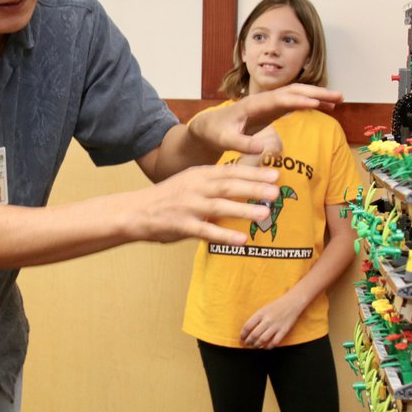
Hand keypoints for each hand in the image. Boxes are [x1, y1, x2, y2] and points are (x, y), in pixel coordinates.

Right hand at [133, 164, 281, 246]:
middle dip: (254, 187)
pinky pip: (206, 231)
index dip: (254, 172)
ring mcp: (189, 207)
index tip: (276, 174)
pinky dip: (224, 236)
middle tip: (276, 191)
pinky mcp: (182, 226)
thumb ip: (213, 181)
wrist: (136, 211)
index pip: (231, 171)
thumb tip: (245, 183)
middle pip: (229, 186)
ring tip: (264, 213)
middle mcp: (196, 188)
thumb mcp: (190, 181)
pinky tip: (242, 240)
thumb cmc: (168, 197)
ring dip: (243, 210)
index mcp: (199, 174)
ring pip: (220, 207)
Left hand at [189, 84, 342, 154]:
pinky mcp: (272, 110)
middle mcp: (263, 100)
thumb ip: (240, 143)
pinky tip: (325, 107)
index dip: (297, 100)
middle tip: (339, 96)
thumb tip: (261, 148)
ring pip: (296, 94)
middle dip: (315, 92)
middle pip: (293, 91)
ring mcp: (269, 104)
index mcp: (253, 104)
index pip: (279, 98)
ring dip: (317, 95)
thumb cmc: (215, 132)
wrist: (208, 126)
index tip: (316, 102)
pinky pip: (294, 103)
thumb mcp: (224, 140)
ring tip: (338, 99)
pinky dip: (310, 103)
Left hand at [240, 293, 305, 347]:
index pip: (247, 326)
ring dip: (257, 345)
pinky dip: (269, 347)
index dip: (243, 334)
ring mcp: (276, 326)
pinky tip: (266, 347)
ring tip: (255, 346)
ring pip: (263, 340)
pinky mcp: (284, 330)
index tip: (242, 338)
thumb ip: (255, 319)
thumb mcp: (263, 309)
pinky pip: (275, 342)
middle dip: (249, 341)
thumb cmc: (275, 306)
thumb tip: (247, 331)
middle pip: (254, 335)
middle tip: (247, 344)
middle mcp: (267, 320)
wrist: (292, 303)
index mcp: (260, 313)